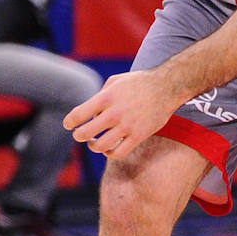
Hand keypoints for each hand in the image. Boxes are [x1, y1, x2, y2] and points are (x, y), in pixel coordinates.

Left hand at [63, 68, 178, 158]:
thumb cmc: (139, 82)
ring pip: (100, 146)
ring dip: (93, 146)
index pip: (78, 115)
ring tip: (94, 142)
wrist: (167, 86)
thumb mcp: (115, 81)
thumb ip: (100, 96)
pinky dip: (109, 153)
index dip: (69, 122)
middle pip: (85, 133)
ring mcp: (127, 126)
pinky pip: (118, 153)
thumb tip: (90, 113)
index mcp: (106, 97)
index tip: (69, 125)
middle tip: (80, 135)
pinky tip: (109, 148)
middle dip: (79, 136)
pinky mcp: (139, 136)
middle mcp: (114, 113)